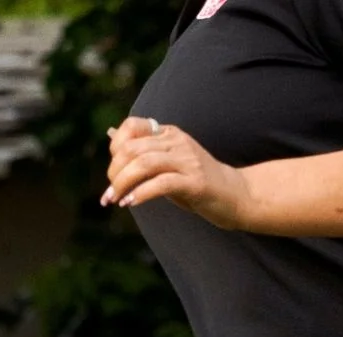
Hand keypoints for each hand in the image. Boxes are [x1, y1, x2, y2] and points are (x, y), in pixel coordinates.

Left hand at [103, 115, 250, 227]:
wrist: (233, 193)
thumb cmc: (194, 180)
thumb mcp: (165, 161)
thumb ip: (141, 150)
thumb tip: (110, 133)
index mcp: (167, 134)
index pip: (131, 126)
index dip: (115, 148)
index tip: (112, 172)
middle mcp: (176, 141)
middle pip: (132, 149)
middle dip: (114, 172)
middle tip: (110, 194)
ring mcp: (187, 160)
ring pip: (144, 164)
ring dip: (123, 184)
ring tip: (115, 200)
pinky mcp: (195, 182)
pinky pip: (161, 183)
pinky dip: (141, 194)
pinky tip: (131, 204)